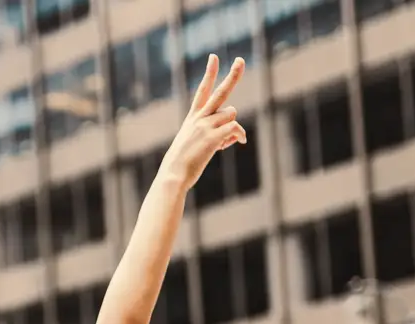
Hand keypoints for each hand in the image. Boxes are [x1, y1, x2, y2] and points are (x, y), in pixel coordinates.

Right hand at [159, 55, 246, 190]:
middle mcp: (200, 118)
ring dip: (232, 127)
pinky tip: (238, 143)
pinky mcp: (213, 137)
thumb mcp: (191, 144)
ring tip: (224, 142)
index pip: (202, 90)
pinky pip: (235, 128)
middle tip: (241, 60)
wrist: (173, 175)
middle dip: (233, 75)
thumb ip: (211, 133)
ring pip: (231, 114)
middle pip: (220, 92)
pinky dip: (239, 135)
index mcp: (192, 118)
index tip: (214, 56)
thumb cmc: (180, 164)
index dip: (209, 73)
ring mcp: (206, 126)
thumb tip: (233, 133)